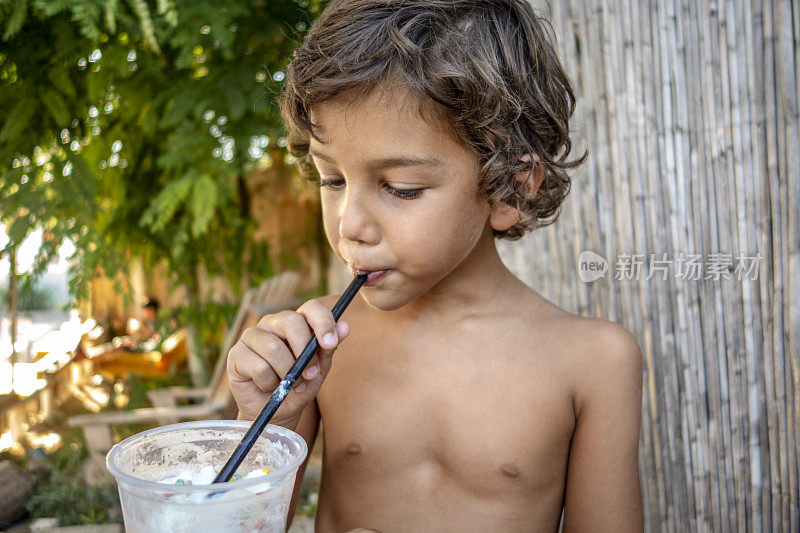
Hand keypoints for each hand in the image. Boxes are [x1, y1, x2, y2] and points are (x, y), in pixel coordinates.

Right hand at [227, 299, 349, 428]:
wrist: (276, 413)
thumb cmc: (299, 387)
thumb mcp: (319, 370)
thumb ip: (329, 349)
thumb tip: (345, 326)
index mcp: (296, 322)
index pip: (310, 308)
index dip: (322, 322)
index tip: (330, 343)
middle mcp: (273, 323)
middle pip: (290, 321)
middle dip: (304, 352)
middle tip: (310, 374)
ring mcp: (252, 336)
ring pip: (273, 347)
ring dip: (287, 373)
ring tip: (289, 386)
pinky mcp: (236, 354)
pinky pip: (258, 366)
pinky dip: (269, 383)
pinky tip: (268, 387)